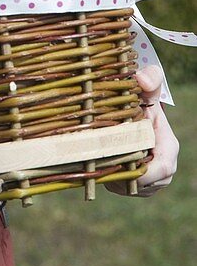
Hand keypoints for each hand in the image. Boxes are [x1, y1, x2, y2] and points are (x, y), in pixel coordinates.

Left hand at [106, 65, 178, 196]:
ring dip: (112, 176)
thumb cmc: (142, 102)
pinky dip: (109, 178)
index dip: (142, 172)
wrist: (136, 117)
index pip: (161, 170)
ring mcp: (150, 181)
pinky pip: (121, 187)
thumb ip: (150, 80)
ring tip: (97, 158)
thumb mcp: (146, 91)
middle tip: (98, 159)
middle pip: (141, 183)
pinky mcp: (135, 185)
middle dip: (120, 173)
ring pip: (128, 187)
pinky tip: (98, 163)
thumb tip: (141, 78)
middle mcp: (162, 170)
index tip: (119, 163)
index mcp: (169, 149)